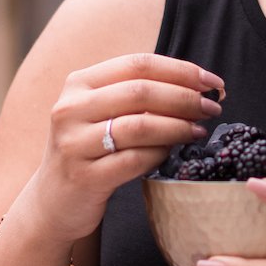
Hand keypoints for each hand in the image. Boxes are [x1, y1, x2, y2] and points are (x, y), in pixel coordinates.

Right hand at [28, 52, 223, 242]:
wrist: (54, 201)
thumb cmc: (89, 150)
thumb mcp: (100, 113)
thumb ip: (136, 95)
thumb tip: (196, 85)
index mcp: (79, 83)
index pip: (137, 64)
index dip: (180, 70)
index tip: (212, 82)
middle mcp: (71, 109)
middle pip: (140, 92)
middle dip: (185, 98)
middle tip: (212, 108)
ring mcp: (74, 143)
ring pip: (139, 126)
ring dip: (178, 126)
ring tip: (199, 130)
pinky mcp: (84, 177)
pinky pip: (133, 160)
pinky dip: (160, 154)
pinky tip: (173, 153)